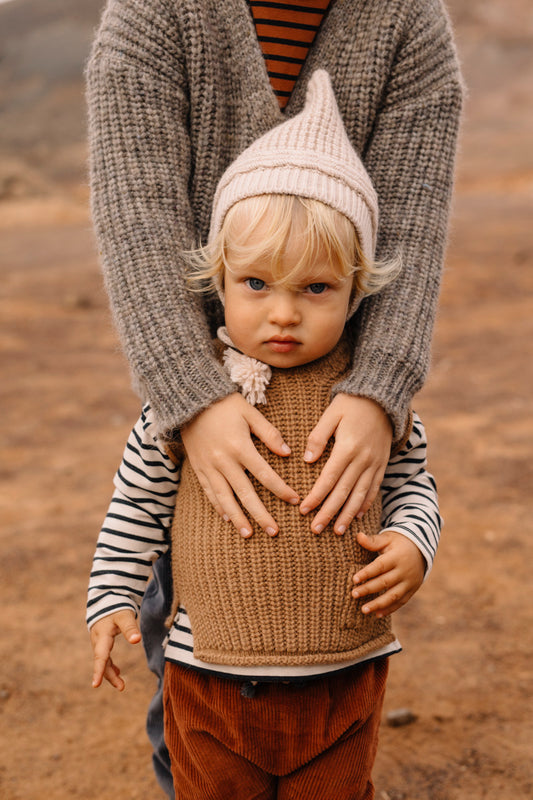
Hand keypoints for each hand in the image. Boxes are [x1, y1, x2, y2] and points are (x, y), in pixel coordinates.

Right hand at [90, 609, 141, 690]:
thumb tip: (137, 641)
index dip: (98, 670)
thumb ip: (130, 628)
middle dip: (109, 676)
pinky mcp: (102, 642)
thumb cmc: (116, 607)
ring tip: (121, 685)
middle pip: (102, 661)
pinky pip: (104, 657)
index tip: (95, 685)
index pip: (100, 656)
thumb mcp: (124, 616)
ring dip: (111, 673)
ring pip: (103, 661)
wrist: (107, 599)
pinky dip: (110, 666)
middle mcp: (98, 641)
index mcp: (102, 635)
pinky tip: (118, 672)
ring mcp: (99, 642)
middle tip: (121, 687)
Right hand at [181, 393, 298, 536]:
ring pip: (225, 499)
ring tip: (249, 534)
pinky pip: (209, 492)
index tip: (295, 501)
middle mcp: (223, 461)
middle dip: (261, 514)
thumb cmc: (224, 404)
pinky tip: (228, 519)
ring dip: (238, 518)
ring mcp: (208, 467)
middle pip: (246, 494)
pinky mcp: (198, 468)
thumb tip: (288, 454)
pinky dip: (219, 507)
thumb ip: (269, 433)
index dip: (281, 489)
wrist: (188, 400)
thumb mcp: (249, 412)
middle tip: (274, 532)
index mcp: (240, 446)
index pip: (265, 474)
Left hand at [299, 394, 391, 533]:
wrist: (383, 397)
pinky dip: (366, 503)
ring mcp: (375, 463)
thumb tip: (307, 460)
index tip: (304, 510)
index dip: (316, 497)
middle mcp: (363, 459)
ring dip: (348, 514)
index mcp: (347, 448)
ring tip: (337, 531)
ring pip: (360, 495)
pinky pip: (374, 488)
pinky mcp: (383, 464)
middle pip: (343, 492)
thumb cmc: (352, 403)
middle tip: (316, 529)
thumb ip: (318, 437)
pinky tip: (358, 516)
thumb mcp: (331, 414)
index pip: (328, 479)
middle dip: (329, 513)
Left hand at [351, 530, 425, 616]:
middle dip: (369, 589)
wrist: (420, 549)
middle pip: (385, 582)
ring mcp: (410, 582)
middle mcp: (405, 571)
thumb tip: (358, 536)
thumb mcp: (387, 538)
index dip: (367, 573)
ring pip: (393, 595)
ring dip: (378, 604)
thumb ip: (373, 541)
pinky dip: (390, 609)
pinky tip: (377, 614)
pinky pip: (401, 602)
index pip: (380, 566)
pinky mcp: (412, 590)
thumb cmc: (398, 543)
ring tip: (363, 609)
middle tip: (353, 594)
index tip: (354, 579)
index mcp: (397, 557)